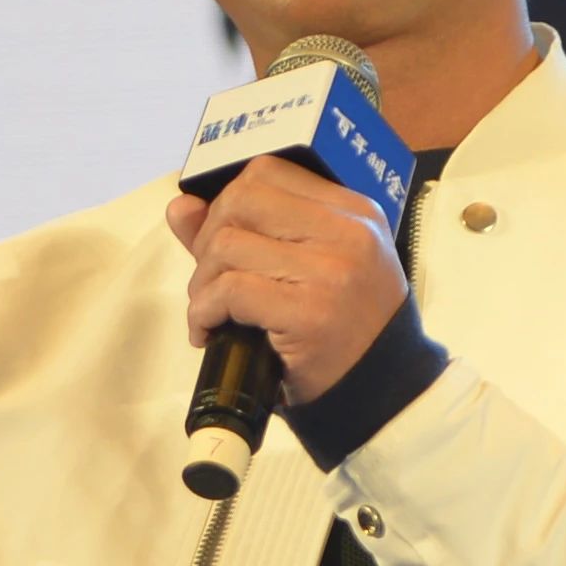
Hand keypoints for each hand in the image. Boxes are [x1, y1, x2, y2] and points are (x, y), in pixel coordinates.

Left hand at [166, 163, 409, 404]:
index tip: (223, 243)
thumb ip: (248, 232)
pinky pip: (230, 291)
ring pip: (227, 245)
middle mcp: (347, 232)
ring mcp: (330, 272)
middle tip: (212, 282)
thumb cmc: (346, 332)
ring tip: (213, 313)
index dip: (228, 204)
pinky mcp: (309, 313)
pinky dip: (204, 312)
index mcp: (354, 212)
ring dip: (203, 284)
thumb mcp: (311, 269)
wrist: (385, 394)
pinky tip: (210, 332)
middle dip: (209, 241)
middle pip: (241, 200)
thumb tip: (181, 206)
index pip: (268, 172)